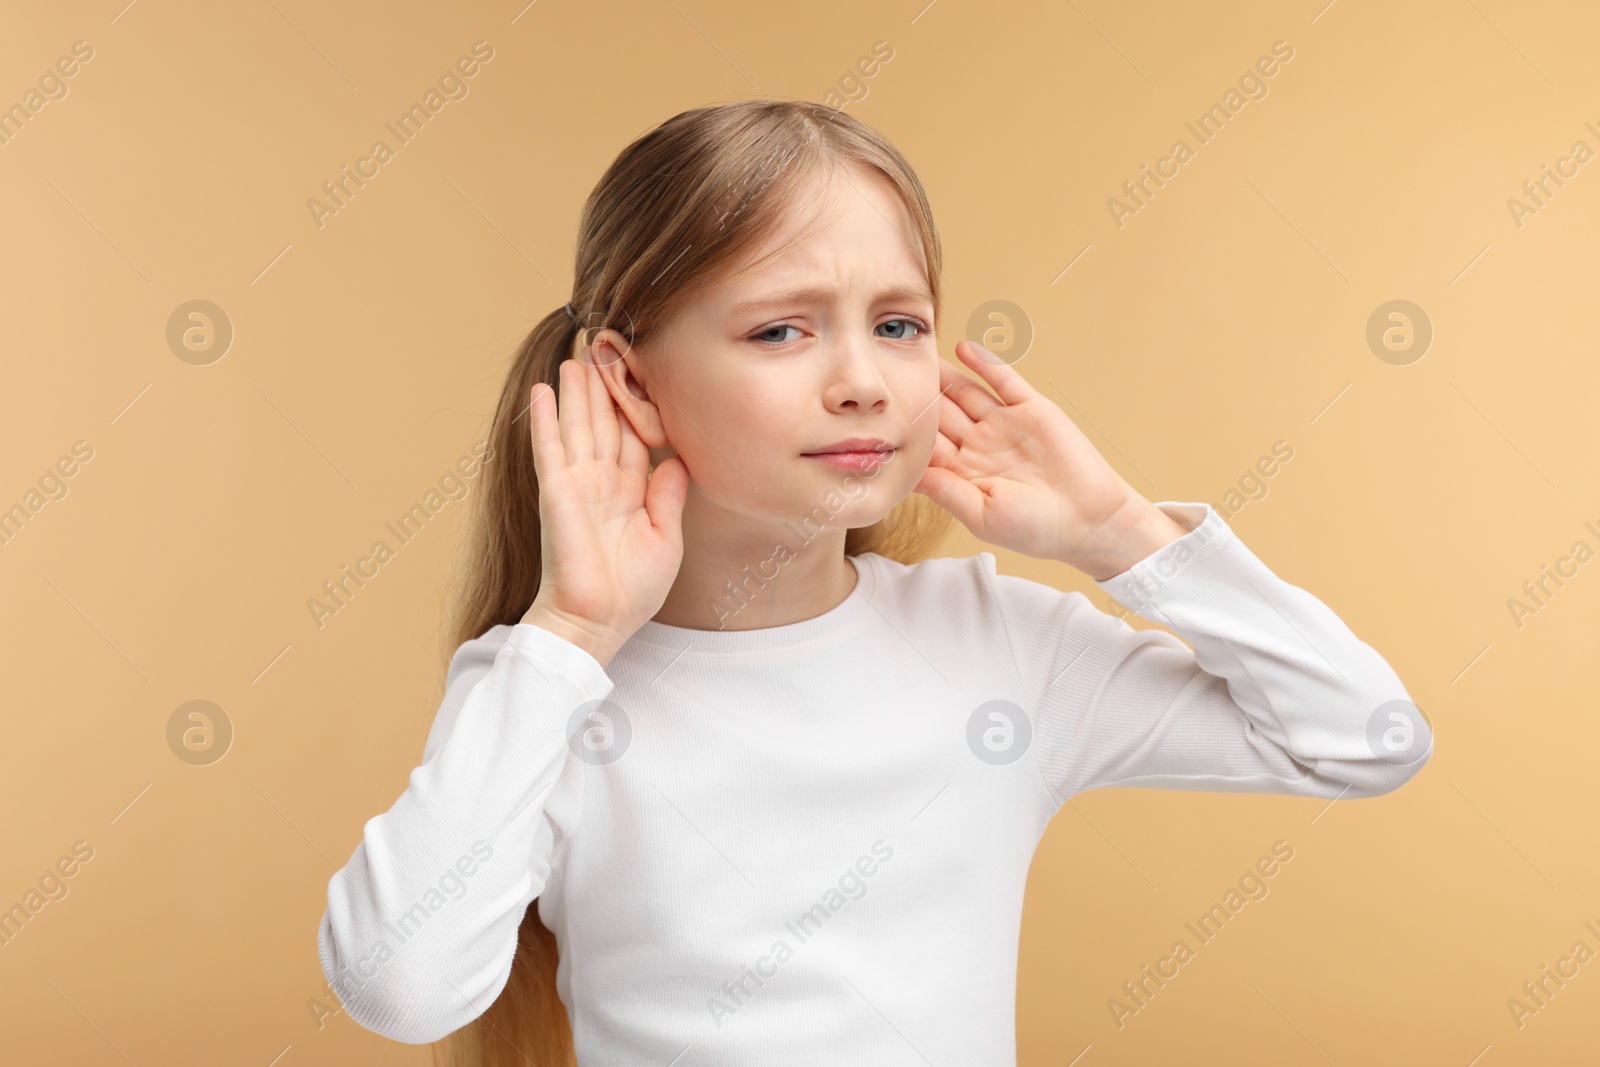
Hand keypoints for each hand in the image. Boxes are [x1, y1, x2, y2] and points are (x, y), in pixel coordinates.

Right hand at [523, 357, 688, 661]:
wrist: (599, 620)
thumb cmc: (632, 590)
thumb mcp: (665, 536)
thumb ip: (668, 494)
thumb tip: (678, 457)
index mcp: (628, 493)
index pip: (633, 439)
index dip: (636, 407)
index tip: (640, 375)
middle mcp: (601, 483)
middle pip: (604, 423)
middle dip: (605, 388)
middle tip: (605, 349)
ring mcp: (576, 484)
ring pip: (578, 425)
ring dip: (577, 392)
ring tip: (577, 357)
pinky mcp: (557, 491)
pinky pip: (550, 447)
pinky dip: (546, 418)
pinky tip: (543, 390)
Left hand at [913, 341, 1185, 579]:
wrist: (1090, 520)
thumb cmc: (1036, 529)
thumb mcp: (981, 515)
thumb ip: (946, 490)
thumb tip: (908, 474)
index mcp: (963, 474)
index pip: (925, 446)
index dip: (904, 431)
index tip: (876, 415)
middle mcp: (979, 446)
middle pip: (940, 414)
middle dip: (917, 396)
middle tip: (887, 372)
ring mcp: (1004, 425)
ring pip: (965, 393)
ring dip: (943, 375)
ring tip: (917, 353)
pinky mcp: (1031, 409)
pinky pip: (1003, 380)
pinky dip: (984, 363)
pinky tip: (962, 348)